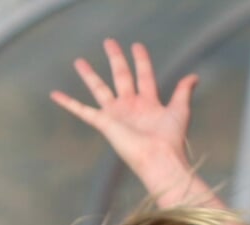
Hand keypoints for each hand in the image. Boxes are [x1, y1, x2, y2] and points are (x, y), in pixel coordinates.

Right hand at [51, 40, 196, 182]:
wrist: (159, 158)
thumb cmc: (171, 139)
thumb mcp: (180, 109)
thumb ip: (183, 91)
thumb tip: (194, 76)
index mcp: (148, 103)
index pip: (143, 75)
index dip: (141, 60)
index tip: (136, 45)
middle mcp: (130, 107)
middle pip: (120, 76)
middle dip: (115, 58)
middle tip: (109, 42)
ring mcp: (116, 114)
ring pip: (99, 89)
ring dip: (89, 75)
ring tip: (79, 61)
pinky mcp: (104, 123)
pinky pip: (82, 111)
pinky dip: (68, 103)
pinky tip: (55, 94)